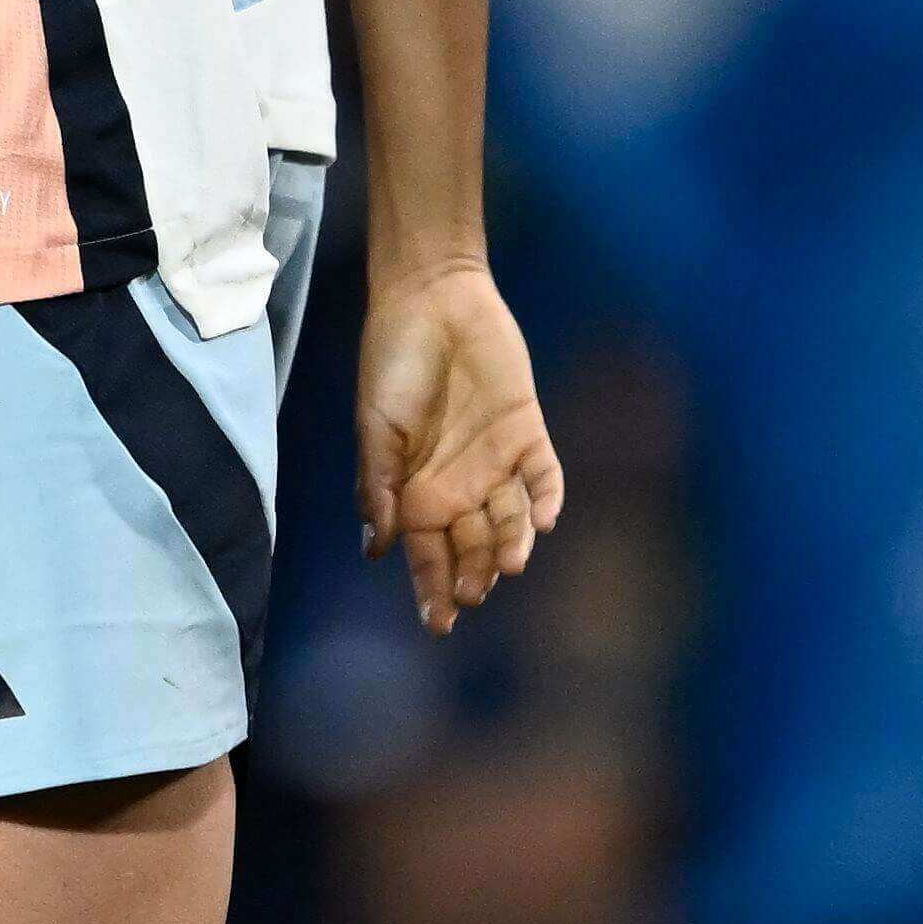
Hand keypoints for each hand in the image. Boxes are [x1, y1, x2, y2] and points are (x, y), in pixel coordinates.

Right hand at [353, 259, 564, 633]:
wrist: (431, 299)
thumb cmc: (391, 364)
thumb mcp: (375, 427)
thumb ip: (379, 487)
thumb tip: (378, 550)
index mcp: (415, 493)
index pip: (426, 556)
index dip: (431, 590)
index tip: (439, 624)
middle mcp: (457, 487)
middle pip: (471, 547)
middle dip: (473, 575)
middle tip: (473, 593)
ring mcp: (495, 462)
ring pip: (511, 520)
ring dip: (512, 544)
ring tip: (508, 563)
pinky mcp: (527, 433)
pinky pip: (544, 476)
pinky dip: (547, 499)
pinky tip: (546, 518)